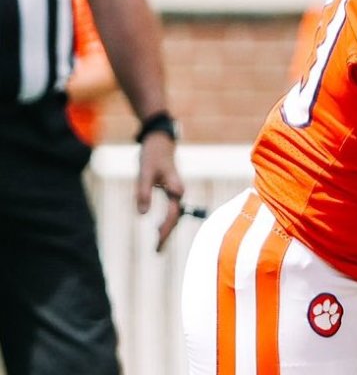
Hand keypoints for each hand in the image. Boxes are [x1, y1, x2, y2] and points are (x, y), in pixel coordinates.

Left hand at [137, 131, 184, 252]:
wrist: (160, 140)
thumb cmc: (152, 154)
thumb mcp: (144, 172)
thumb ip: (144, 192)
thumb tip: (142, 215)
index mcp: (176, 189)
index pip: (172, 215)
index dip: (165, 230)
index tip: (157, 244)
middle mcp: (178, 191)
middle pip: (175, 218)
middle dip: (167, 235)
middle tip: (157, 252)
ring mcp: (176, 190)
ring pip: (174, 214)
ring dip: (167, 229)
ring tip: (157, 244)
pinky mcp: (171, 188)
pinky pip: (171, 209)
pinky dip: (165, 220)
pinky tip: (157, 226)